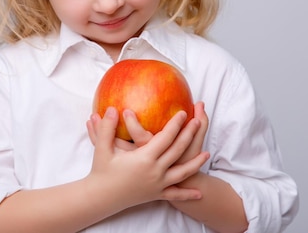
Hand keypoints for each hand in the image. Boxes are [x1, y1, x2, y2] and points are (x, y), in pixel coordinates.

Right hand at [85, 107, 209, 206]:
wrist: (102, 198)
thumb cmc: (101, 172)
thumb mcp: (102, 148)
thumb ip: (106, 127)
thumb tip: (109, 109)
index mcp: (144, 158)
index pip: (165, 137)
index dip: (175, 124)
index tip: (182, 112)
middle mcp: (155, 171)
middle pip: (178, 150)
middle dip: (189, 135)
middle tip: (197, 121)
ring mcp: (158, 184)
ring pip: (182, 172)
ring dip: (196, 162)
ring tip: (206, 153)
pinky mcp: (156, 194)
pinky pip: (176, 194)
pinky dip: (188, 194)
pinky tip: (199, 193)